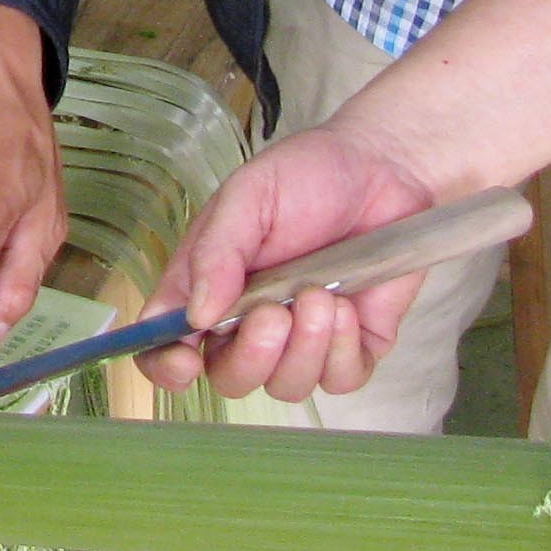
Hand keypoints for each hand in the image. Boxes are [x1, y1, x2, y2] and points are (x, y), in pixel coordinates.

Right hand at [143, 128, 449, 403]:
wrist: (385, 165)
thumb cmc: (307, 174)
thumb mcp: (249, 195)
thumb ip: (217, 251)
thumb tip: (194, 315)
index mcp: (208, 287)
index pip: (166, 344)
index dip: (166, 366)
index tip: (185, 360)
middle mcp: (248, 323)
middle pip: (230, 378)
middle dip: (251, 357)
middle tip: (274, 314)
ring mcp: (302, 339)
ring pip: (286, 386)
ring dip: (303, 350)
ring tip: (321, 296)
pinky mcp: (353, 346)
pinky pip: (339, 380)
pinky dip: (343, 352)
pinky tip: (348, 308)